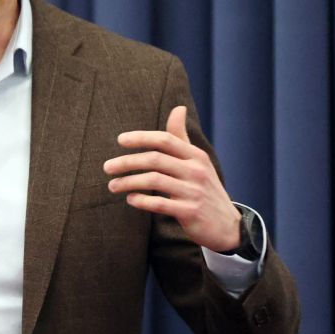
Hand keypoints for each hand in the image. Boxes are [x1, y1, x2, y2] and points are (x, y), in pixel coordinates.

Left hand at [102, 105, 241, 252]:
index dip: (141, 138)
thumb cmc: (204, 189)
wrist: (227, 225)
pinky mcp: (191, 212)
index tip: (120, 140)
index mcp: (196, 156)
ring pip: (154, 181)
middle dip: (127, 162)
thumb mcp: (197, 161)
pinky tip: (130, 199)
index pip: (165, 139)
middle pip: (155, 159)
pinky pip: (160, 204)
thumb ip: (182, 137)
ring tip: (112, 186)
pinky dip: (142, 200)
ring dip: (128, 182)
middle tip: (107, 167)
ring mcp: (194, 192)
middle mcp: (196, 171)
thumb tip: (178, 107)